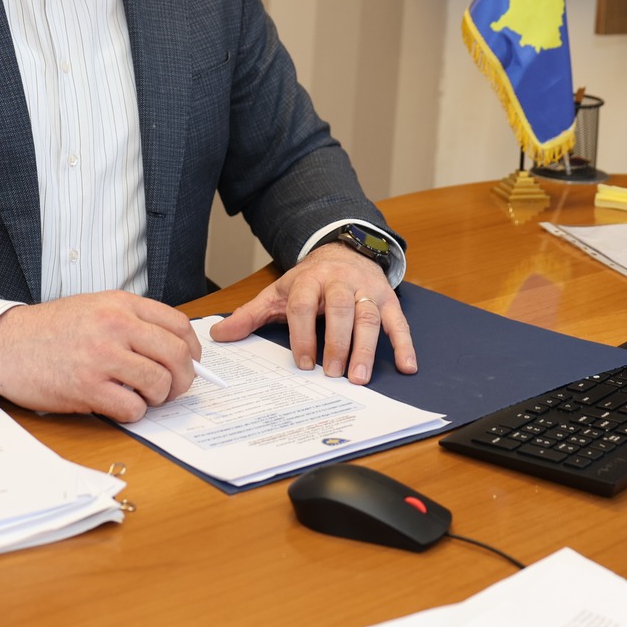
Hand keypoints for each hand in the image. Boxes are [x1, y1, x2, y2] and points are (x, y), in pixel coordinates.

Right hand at [0, 291, 199, 421]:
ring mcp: (102, 356)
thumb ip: (133, 322)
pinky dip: (133, 413)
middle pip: (177, 355)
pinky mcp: (87, 388)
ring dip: (158, 398)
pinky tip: (119, 406)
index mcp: (120, 304)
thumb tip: (174, 349)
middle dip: (183, 379)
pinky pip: (132, 408)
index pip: (178, 325)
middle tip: (172, 389)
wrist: (5, 344)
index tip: (190, 363)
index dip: (192, 350)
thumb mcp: (95, 307)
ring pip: (159, 383)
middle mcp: (115, 325)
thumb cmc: (51, 329)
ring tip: (142, 397)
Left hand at [209, 245, 416, 385]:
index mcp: (309, 280)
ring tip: (360, 377)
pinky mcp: (387, 297)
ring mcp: (366, 289)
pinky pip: (398, 321)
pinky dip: (405, 344)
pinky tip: (407, 366)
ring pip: (368, 316)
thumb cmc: (308, 280)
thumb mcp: (278, 293)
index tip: (303, 363)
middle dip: (337, 342)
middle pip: (339, 309)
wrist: (342, 250)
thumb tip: (218, 334)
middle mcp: (340, 281)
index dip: (303, 334)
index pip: (303, 305)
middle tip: (334, 374)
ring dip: (366, 348)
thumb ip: (250, 314)